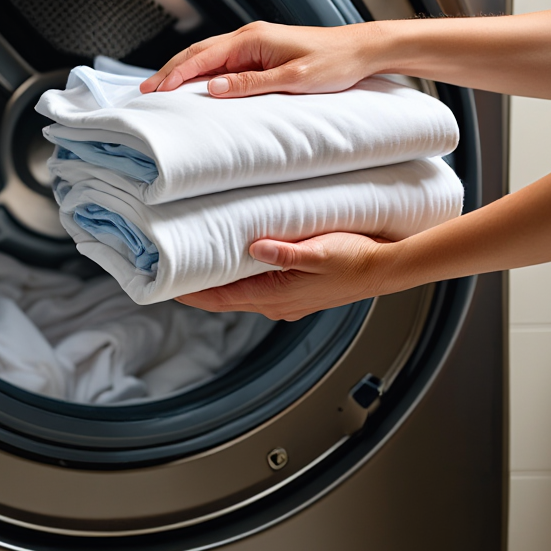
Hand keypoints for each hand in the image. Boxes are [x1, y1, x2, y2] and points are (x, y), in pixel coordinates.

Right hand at [140, 20, 384, 96]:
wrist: (362, 51)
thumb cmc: (335, 62)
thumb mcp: (293, 79)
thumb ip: (251, 84)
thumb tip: (214, 88)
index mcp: (253, 39)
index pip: (202, 56)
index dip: (175, 74)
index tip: (155, 91)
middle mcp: (250, 38)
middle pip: (199, 54)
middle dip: (170, 72)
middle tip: (146, 92)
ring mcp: (256, 45)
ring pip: (209, 57)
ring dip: (184, 72)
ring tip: (162, 90)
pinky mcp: (263, 54)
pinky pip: (224, 63)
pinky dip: (204, 73)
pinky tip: (196, 86)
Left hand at [175, 232, 395, 320]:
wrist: (386, 269)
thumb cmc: (358, 259)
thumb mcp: (322, 251)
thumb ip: (288, 252)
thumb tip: (256, 247)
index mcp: (276, 295)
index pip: (221, 299)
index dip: (191, 293)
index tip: (164, 285)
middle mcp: (277, 303)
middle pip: (225, 298)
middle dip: (198, 288)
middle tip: (170, 272)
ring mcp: (287, 300)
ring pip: (241, 294)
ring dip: (218, 284)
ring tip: (196, 266)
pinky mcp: (297, 292)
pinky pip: (258, 289)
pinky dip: (239, 280)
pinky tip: (236, 265)